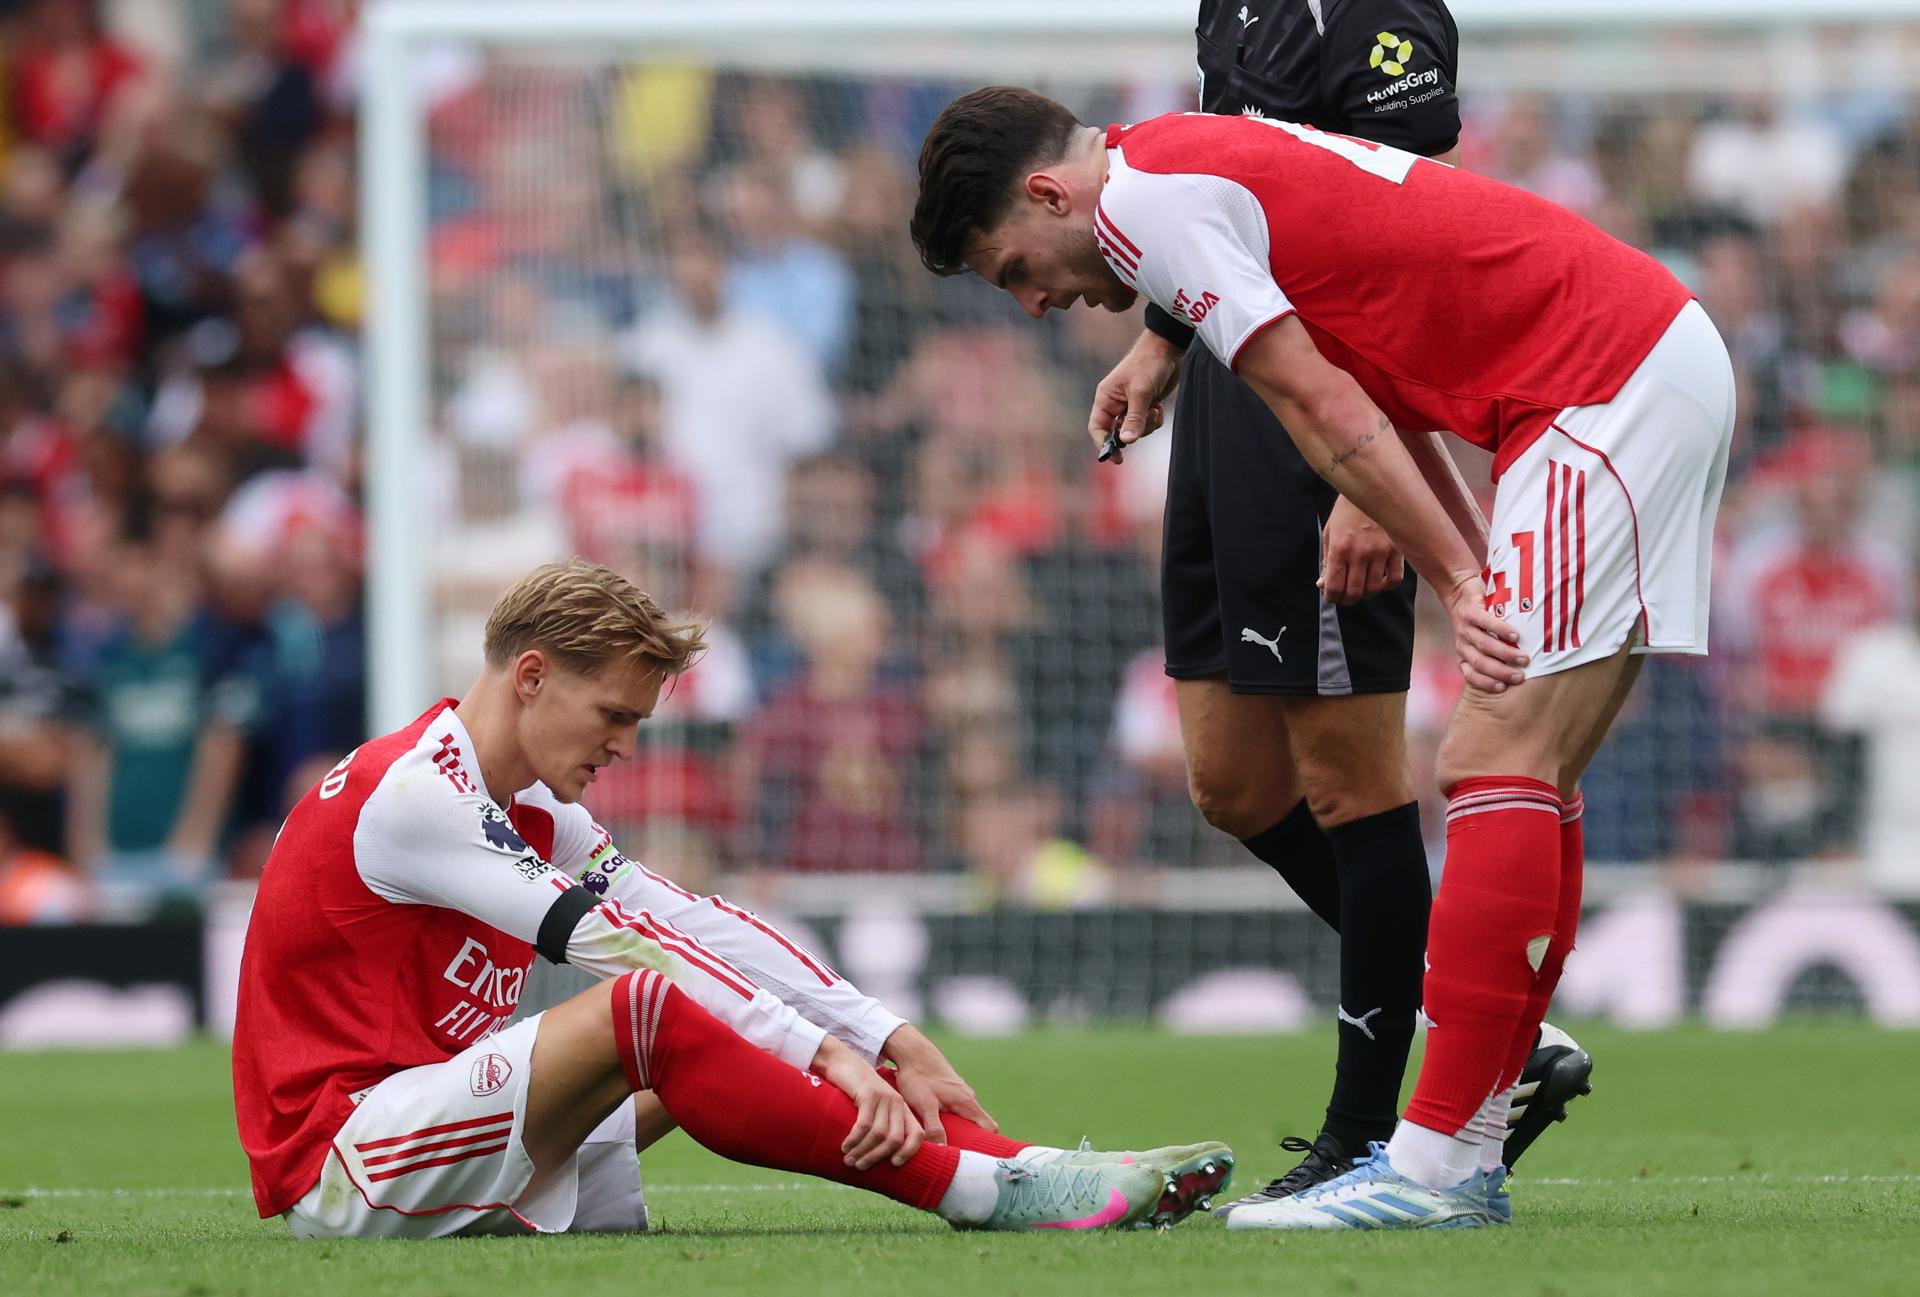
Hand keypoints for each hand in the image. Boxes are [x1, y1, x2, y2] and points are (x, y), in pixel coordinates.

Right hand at [811, 1035, 924, 1169]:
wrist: (843, 1062)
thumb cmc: (857, 1091)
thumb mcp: (875, 1108)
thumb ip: (882, 1126)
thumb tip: (877, 1158)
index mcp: (903, 1109)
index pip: (917, 1134)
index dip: (910, 1152)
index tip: (894, 1165)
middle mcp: (897, 1103)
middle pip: (895, 1139)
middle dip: (877, 1157)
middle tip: (859, 1166)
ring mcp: (884, 1097)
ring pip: (879, 1135)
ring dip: (862, 1151)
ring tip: (848, 1159)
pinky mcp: (868, 1094)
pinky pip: (864, 1125)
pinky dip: (854, 1140)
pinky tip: (845, 1146)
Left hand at [882, 1024, 996, 1145]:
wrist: (912, 1051)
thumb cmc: (918, 1076)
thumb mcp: (925, 1104)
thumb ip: (934, 1128)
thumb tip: (944, 1151)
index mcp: (967, 1102)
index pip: (989, 1128)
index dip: (987, 1143)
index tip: (975, 1156)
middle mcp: (968, 1098)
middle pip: (978, 1125)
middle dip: (970, 1141)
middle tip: (955, 1156)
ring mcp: (960, 1093)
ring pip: (966, 1117)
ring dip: (958, 1131)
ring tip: (942, 1145)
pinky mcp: (950, 1091)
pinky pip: (957, 1110)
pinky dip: (950, 1120)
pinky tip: (934, 1126)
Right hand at [1086, 330, 1182, 463]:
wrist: (1167, 349)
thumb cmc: (1148, 364)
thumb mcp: (1140, 392)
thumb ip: (1134, 418)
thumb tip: (1126, 442)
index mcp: (1105, 398)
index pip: (1097, 428)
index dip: (1104, 444)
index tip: (1117, 457)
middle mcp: (1114, 404)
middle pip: (1117, 433)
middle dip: (1133, 431)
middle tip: (1146, 421)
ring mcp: (1129, 406)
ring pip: (1134, 430)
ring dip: (1146, 425)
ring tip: (1154, 409)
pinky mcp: (1144, 406)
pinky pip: (1147, 424)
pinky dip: (1154, 419)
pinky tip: (1158, 406)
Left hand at [1318, 495, 1404, 605]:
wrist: (1371, 489)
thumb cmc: (1347, 512)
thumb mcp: (1330, 533)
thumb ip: (1326, 561)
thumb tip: (1322, 584)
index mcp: (1339, 549)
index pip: (1334, 587)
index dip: (1332, 598)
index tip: (1332, 596)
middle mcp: (1360, 553)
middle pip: (1354, 592)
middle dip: (1347, 599)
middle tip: (1346, 596)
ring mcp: (1380, 552)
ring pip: (1374, 589)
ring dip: (1366, 594)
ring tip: (1362, 588)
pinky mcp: (1397, 549)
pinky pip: (1395, 579)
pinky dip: (1387, 586)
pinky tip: (1381, 581)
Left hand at [1444, 572, 1529, 692]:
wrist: (1458, 591)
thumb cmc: (1475, 621)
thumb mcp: (1476, 641)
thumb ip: (1490, 654)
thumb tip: (1519, 671)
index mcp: (1464, 656)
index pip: (1471, 675)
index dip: (1485, 683)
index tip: (1502, 688)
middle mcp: (1463, 644)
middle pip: (1480, 663)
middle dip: (1501, 672)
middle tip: (1520, 677)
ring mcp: (1465, 628)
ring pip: (1484, 645)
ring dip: (1505, 654)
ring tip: (1523, 659)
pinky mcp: (1471, 612)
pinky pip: (1486, 623)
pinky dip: (1501, 630)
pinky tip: (1515, 636)